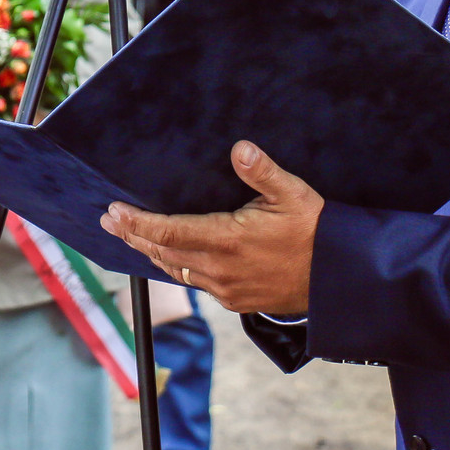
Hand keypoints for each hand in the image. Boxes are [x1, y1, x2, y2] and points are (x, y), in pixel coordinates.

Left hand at [101, 141, 321, 315]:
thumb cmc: (317, 232)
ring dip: (151, 252)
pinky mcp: (236, 300)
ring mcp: (227, 288)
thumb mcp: (294, 194)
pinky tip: (169, 258)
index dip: (137, 223)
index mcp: (228, 240)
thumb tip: (240, 149)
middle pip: (163, 252)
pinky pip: (196, 282)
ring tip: (130, 237)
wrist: (340, 280)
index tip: (113, 212)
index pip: (169, 231)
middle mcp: (220, 269)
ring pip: (177, 269)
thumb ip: (263, 172)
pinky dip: (176, 267)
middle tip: (109, 220)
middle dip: (133, 236)